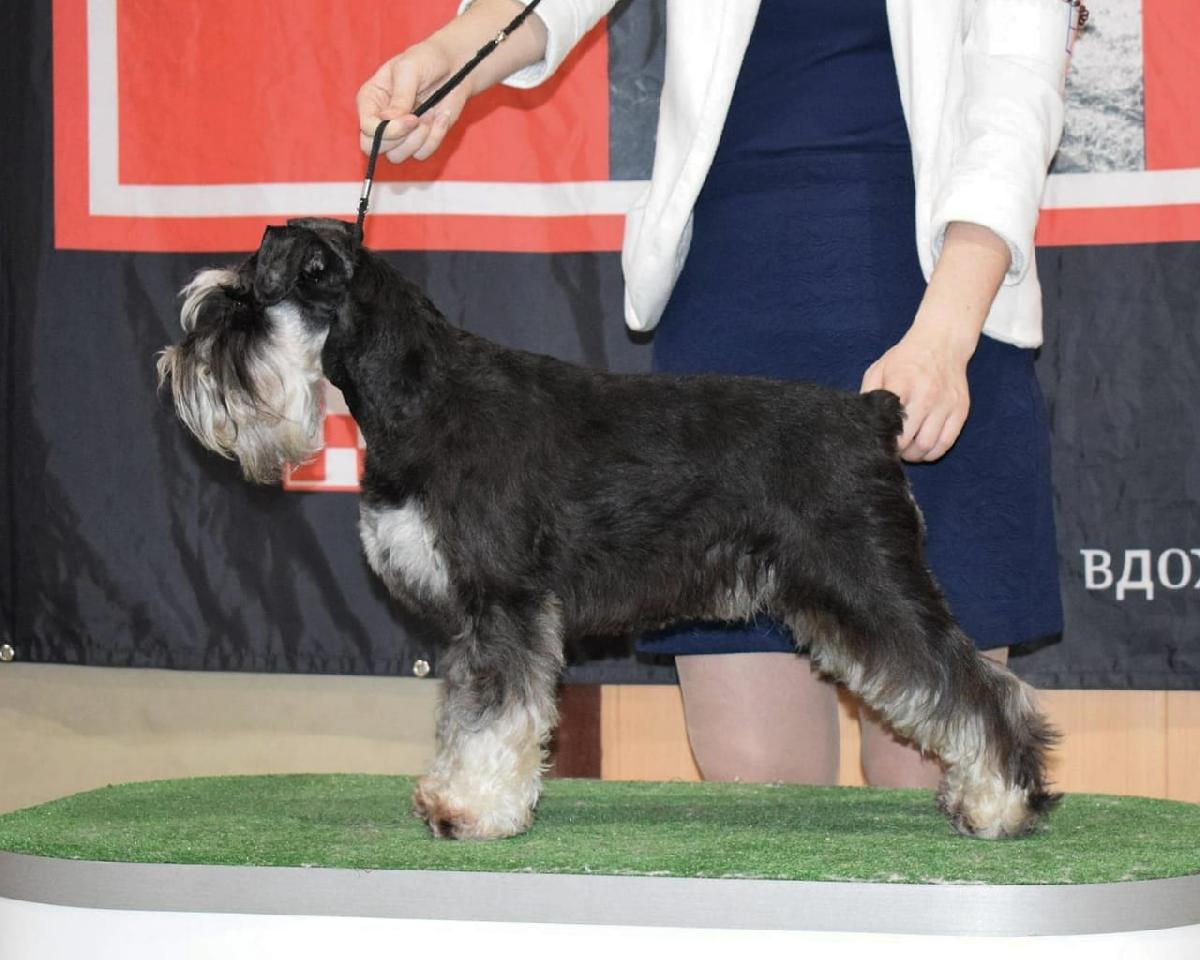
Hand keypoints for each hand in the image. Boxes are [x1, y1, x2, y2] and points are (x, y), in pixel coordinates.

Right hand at [357, 39, 469, 163]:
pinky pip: (421, 155)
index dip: (387, 130)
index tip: (412, 118)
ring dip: (418, 140)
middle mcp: (380, 120)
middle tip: (419, 119)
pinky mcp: (419, 140)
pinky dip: (435, 138)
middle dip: (399, 138)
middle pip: (373, 148)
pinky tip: (442, 117)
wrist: (454, 66)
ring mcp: (399, 133)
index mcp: (370, 99)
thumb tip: (390, 120)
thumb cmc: (427, 60)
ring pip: (396, 156)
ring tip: (430, 115)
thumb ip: (400, 96)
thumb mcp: (410, 69)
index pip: (366, 128)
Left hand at [861, 327, 972, 462]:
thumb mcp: (879, 369)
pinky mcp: (960, 410)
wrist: (942, 342)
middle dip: (896, 452)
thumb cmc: (906, 359)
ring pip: (928, 446)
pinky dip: (933, 452)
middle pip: (909, 440)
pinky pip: (946, 442)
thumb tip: (862, 421)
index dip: (882, 439)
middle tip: (890, 450)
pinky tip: (923, 449)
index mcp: (903, 384)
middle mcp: (926, 396)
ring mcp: (946, 404)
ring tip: (906, 451)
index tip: (877, 443)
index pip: (891, 422)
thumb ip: (868, 394)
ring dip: (914, 455)